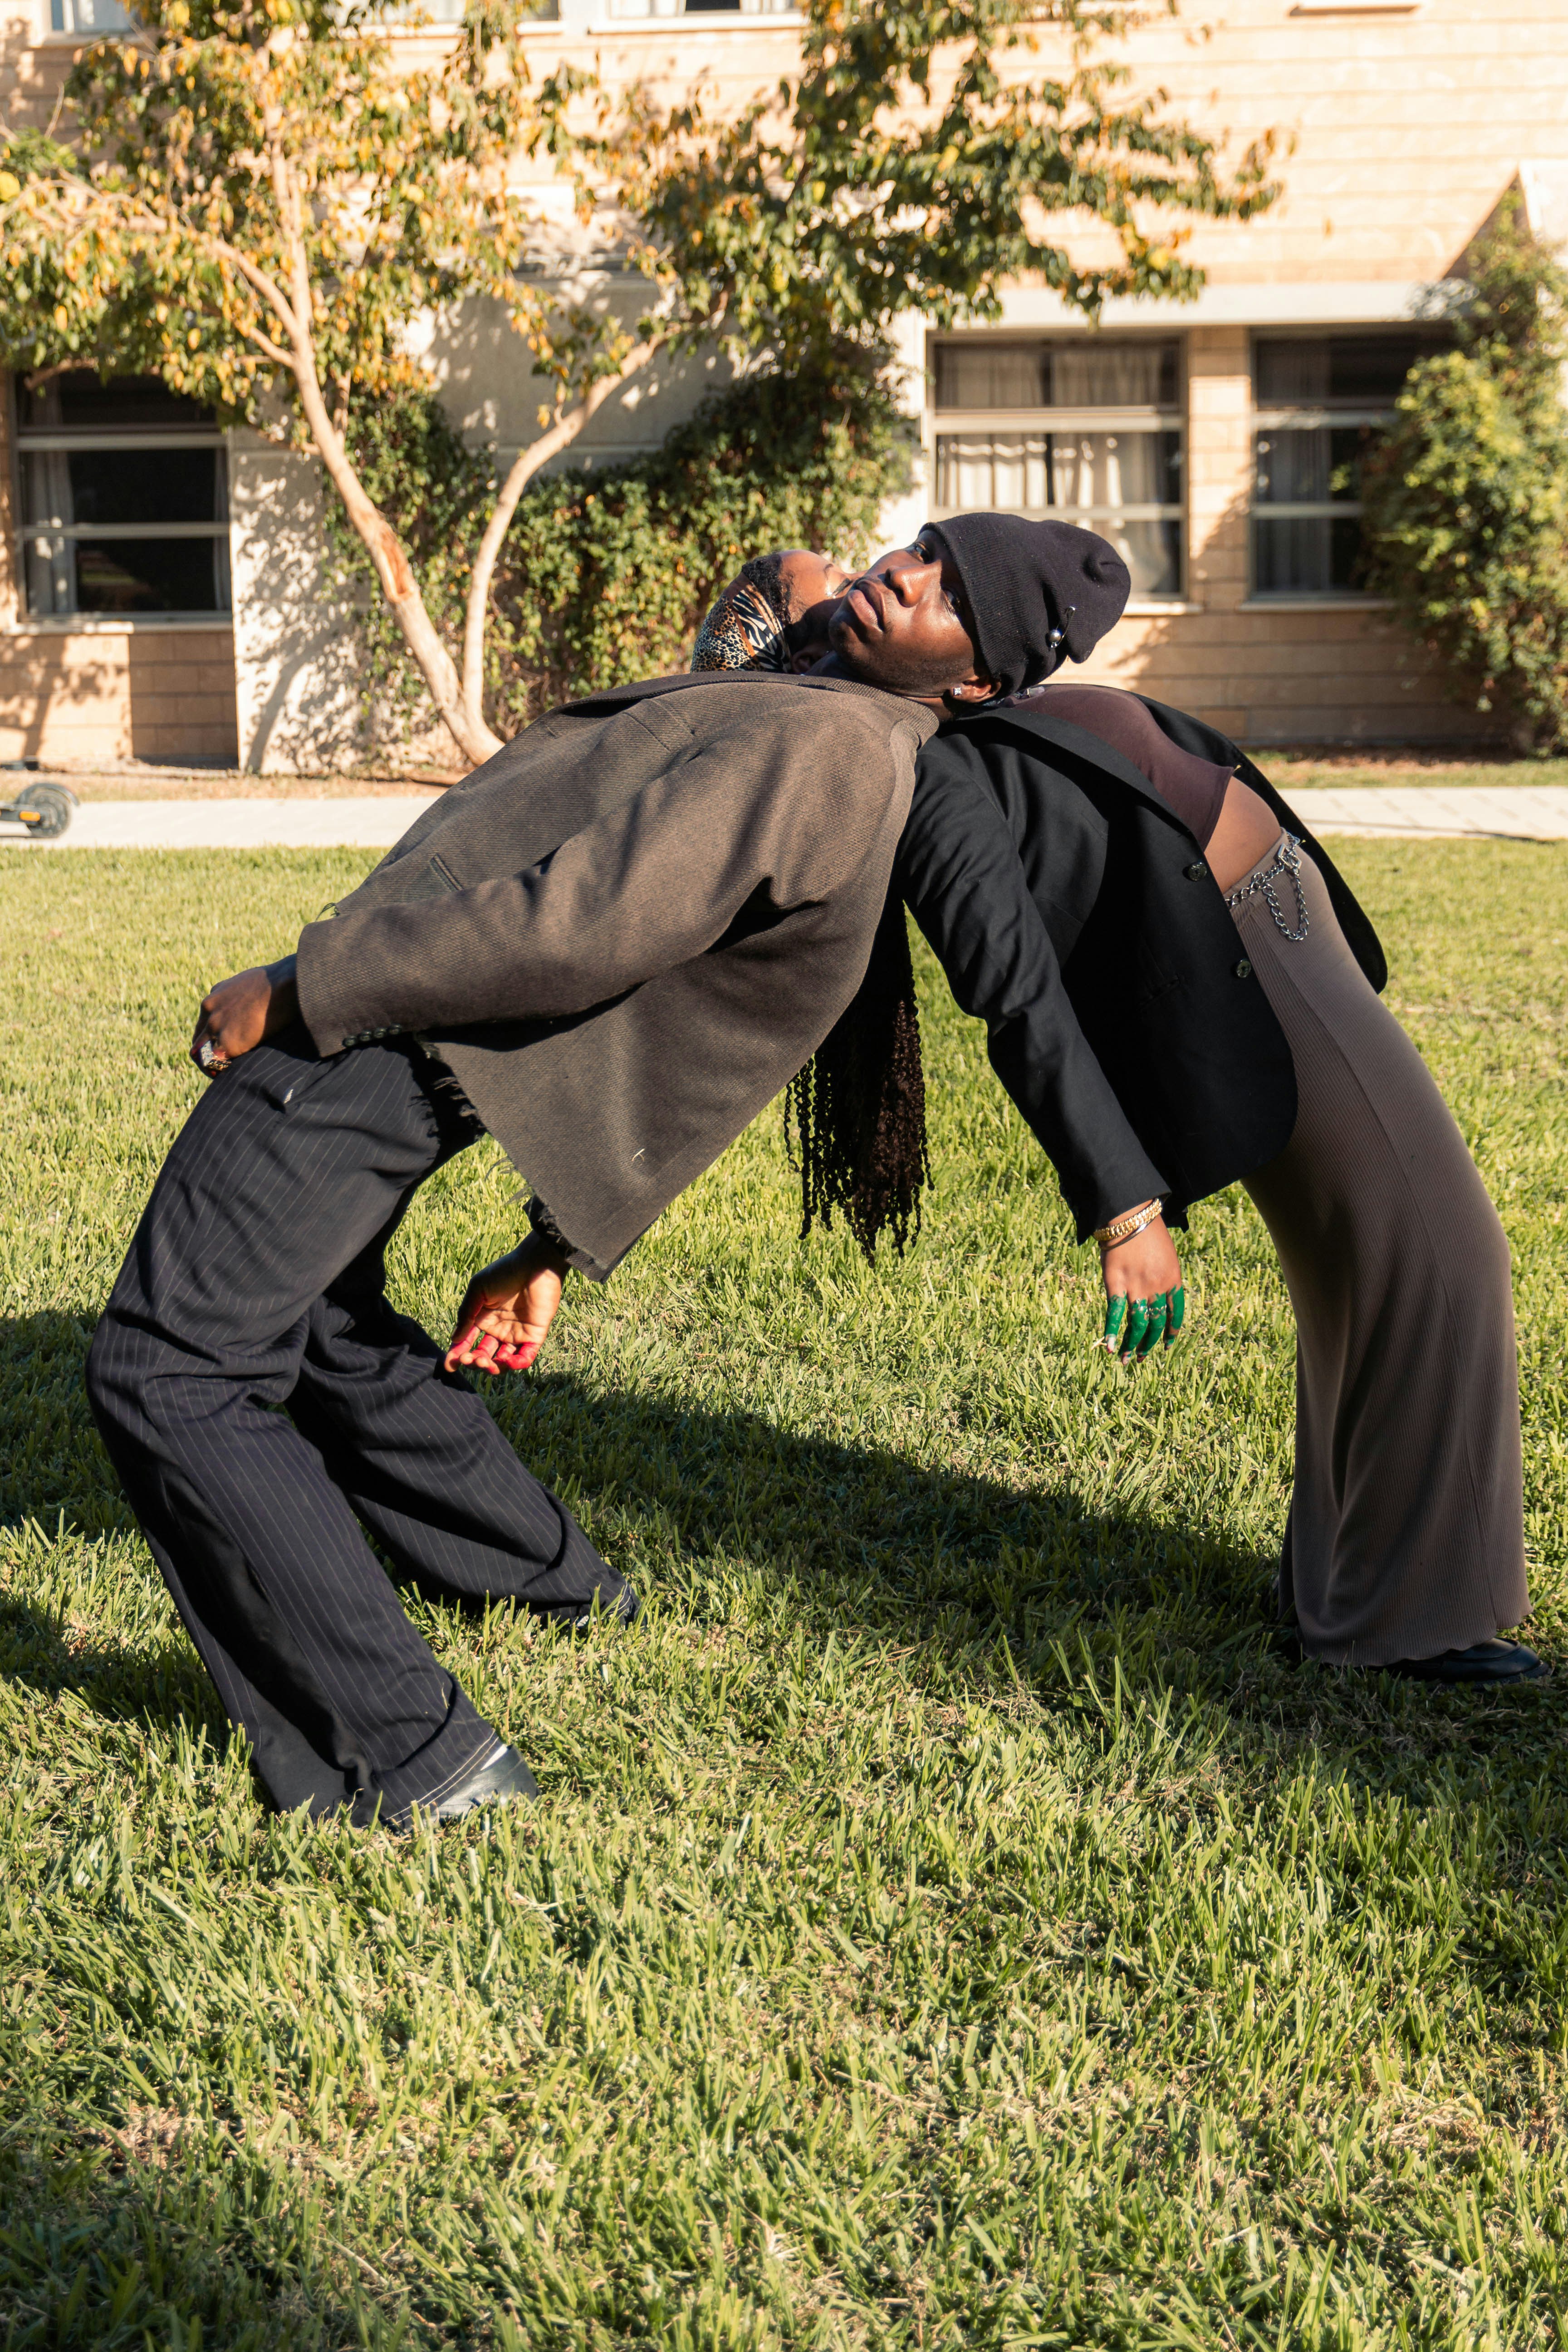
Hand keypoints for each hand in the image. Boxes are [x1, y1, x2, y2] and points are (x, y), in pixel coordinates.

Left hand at [191, 954, 298, 1076]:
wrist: (284, 985)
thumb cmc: (278, 982)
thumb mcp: (250, 984)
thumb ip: (243, 997)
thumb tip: (256, 1005)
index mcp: (215, 997)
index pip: (204, 1024)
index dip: (212, 1038)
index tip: (222, 1047)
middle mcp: (210, 1011)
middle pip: (198, 1040)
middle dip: (207, 1054)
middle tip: (220, 1065)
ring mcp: (216, 1026)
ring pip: (201, 1054)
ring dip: (211, 1065)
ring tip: (225, 1075)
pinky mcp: (228, 1042)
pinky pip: (216, 1063)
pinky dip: (222, 1071)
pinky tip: (233, 1075)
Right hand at [445, 1233, 570, 1377]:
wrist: (534, 1265)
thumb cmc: (504, 1273)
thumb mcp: (478, 1290)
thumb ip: (466, 1314)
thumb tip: (454, 1339)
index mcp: (483, 1318)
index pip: (468, 1342)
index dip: (458, 1354)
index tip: (450, 1364)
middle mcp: (499, 1328)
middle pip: (483, 1354)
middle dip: (474, 1361)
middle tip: (469, 1359)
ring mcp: (517, 1333)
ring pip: (502, 1360)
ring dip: (492, 1367)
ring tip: (484, 1362)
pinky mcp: (535, 1335)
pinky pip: (526, 1357)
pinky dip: (516, 1364)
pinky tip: (506, 1362)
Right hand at [1099, 1212, 1184, 1363]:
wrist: (1130, 1216)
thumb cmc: (1149, 1233)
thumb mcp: (1168, 1256)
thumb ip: (1166, 1278)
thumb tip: (1159, 1299)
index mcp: (1174, 1280)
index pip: (1175, 1314)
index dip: (1171, 1332)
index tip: (1167, 1344)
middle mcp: (1157, 1288)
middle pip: (1155, 1324)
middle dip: (1149, 1343)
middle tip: (1143, 1357)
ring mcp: (1136, 1288)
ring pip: (1137, 1325)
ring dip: (1132, 1345)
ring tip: (1126, 1359)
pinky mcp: (1115, 1285)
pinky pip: (1115, 1313)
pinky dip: (1111, 1332)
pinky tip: (1109, 1346)